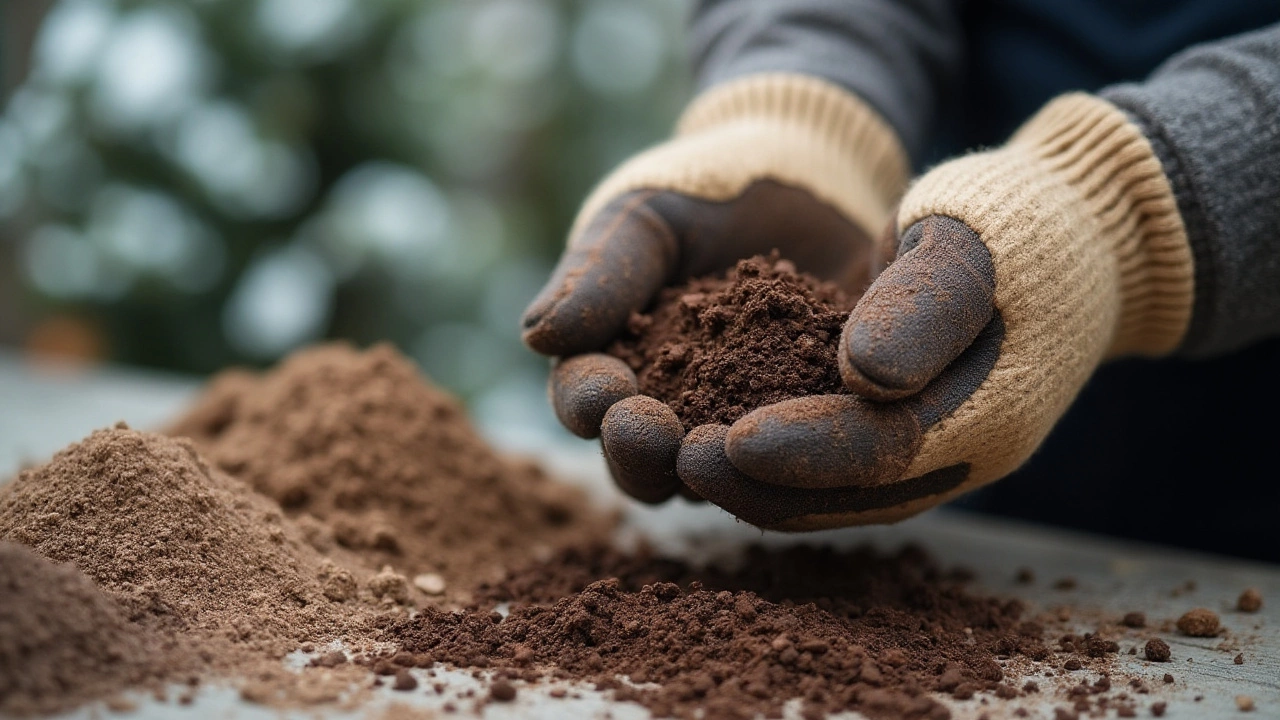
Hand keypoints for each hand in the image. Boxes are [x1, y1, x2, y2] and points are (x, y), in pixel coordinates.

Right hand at [522, 74, 907, 503]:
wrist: (808, 176)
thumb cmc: (708, 191)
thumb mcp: (648, 218)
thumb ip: (600, 272)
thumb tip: (536, 335)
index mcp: (612, 362)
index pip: (584, 398)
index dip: (587, 401)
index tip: (605, 393)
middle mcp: (669, 412)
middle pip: (640, 463)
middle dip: (638, 455)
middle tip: (654, 434)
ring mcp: (739, 430)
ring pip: (718, 480)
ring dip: (714, 473)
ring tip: (728, 448)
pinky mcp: (812, 430)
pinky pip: (803, 459)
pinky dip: (800, 455)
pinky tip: (810, 434)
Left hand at [680, 94, 1195, 529]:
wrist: (1073, 236)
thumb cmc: (1019, 221)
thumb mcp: (972, 241)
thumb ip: (924, 305)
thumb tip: (864, 377)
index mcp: (992, 409)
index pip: (887, 447)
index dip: (804, 450)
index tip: (725, 441)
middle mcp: (963, 449)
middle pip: (854, 492)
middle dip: (764, 484)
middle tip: (679, 462)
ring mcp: (938, 449)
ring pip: (840, 493)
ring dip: (761, 485)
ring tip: (680, 461)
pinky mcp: (910, 432)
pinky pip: (839, 465)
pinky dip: (779, 462)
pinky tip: (713, 441)